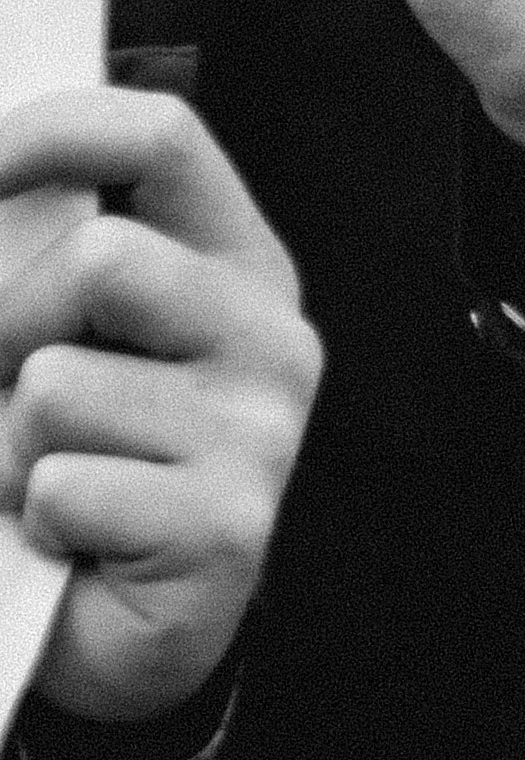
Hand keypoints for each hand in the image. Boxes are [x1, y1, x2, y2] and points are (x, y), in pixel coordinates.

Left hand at [0, 90, 323, 726]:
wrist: (98, 627)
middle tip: (12, 397)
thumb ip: (25, 273)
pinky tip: (70, 538)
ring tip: (39, 483)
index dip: (54, 132)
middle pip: (103, 261)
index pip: (162, 139)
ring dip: (6, 444)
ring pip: (58, 384)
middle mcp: (265, 335)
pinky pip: (61, 486)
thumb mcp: (46, 343)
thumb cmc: (67, 469)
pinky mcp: (225, 524)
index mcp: (227, 266)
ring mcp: (259, 432)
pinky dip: (30, 518)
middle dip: (9, 331)